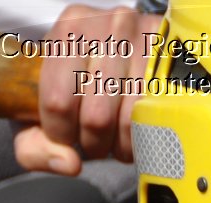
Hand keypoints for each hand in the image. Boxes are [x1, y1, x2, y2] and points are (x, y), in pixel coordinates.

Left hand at [12, 4, 163, 174]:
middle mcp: (108, 28)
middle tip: (93, 143)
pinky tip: (136, 134)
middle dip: (93, 145)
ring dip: (121, 147)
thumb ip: (35, 143)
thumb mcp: (44, 99)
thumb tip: (70, 164)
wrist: (130, 43)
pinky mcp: (175, 65)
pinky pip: (157, 121)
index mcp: (68, 29)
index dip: (60, 134)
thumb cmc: (81, 76)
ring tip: (115, 140)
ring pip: (129, 124)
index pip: (58, 101)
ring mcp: (147, 44)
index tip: (65, 137)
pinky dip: (144, 140)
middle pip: (96, 118)